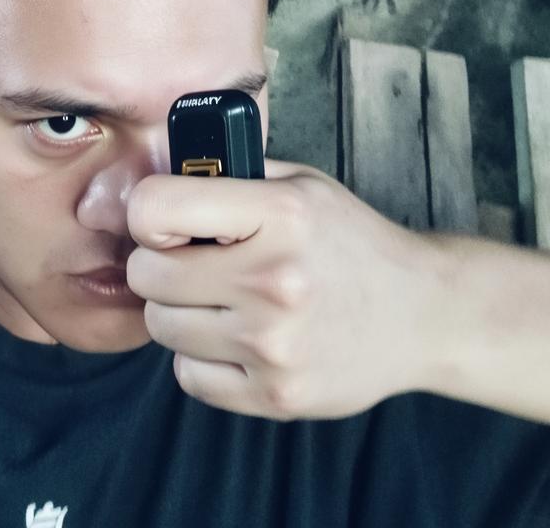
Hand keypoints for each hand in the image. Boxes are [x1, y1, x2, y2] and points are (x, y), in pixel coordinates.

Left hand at [126, 161, 438, 419]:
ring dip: (179, 311)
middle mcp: (273, 280)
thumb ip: (232, 174)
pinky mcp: (275, 395)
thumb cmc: (351, 242)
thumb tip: (162, 172)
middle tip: (193, 261)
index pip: (155, 208)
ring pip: (161, 326)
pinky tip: (233, 337)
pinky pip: (188, 376)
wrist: (420, 314)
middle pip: (147, 274)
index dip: (148, 213)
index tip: (165, 222)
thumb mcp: (300, 184)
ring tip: (219, 298)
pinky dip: (200, 358)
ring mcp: (273, 344)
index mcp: (279, 215)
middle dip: (160, 263)